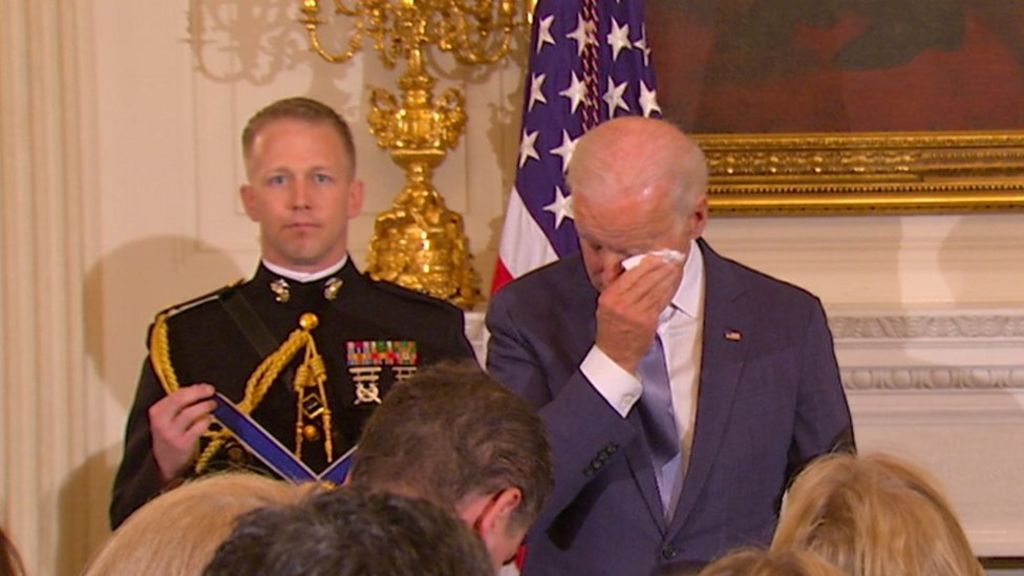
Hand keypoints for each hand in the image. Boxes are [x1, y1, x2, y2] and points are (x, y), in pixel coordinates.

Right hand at [148, 383, 216, 483]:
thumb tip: (200, 388)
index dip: (192, 389)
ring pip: (190, 413)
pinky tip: (209, 419)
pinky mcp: (182, 445)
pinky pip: (198, 428)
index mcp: (156, 412)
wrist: (164, 464)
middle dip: (198, 393)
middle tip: (211, 391)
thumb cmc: (170, 436)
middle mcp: (161, 422)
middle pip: (180, 400)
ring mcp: (171, 434)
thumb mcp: (168, 419)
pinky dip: (206, 420)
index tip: (204, 387)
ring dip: (205, 406)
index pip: (175, 395)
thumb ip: (180, 403)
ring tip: (213, 405)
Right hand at [595, 256, 682, 372]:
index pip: (631, 274)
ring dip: (668, 275)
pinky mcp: (648, 321)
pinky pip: (661, 301)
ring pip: (656, 288)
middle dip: (661, 265)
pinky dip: (669, 289)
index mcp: (610, 296)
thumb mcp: (606, 304)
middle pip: (646, 279)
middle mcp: (622, 303)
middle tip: (671, 256)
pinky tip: (673, 282)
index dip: (647, 262)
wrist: (614, 353)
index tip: (656, 254)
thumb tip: (637, 269)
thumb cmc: (611, 328)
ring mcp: (636, 312)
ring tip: (675, 266)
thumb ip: (619, 287)